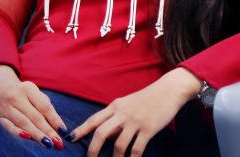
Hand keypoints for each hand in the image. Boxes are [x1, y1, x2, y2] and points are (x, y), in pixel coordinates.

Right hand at [0, 64, 65, 149]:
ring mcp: (6, 107)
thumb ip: (44, 105)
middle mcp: (17, 97)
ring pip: (24, 123)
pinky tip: (28, 138)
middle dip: (48, 131)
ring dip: (37, 135)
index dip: (55, 119)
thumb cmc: (22, 93)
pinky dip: (18, 133)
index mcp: (29, 89)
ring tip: (48, 144)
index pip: (44, 106)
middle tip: (58, 143)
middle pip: (35, 116)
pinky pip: (9, 126)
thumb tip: (56, 125)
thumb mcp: (33, 92)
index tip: (63, 131)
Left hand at [74, 68, 202, 156]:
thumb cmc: (147, 98)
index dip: (81, 130)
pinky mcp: (148, 128)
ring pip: (118, 144)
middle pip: (101, 133)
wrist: (169, 90)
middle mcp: (122, 113)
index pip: (94, 119)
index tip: (70, 139)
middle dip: (93, 150)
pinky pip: (136, 149)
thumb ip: (116, 119)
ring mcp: (135, 121)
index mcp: (115, 106)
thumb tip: (105, 138)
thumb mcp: (128, 104)